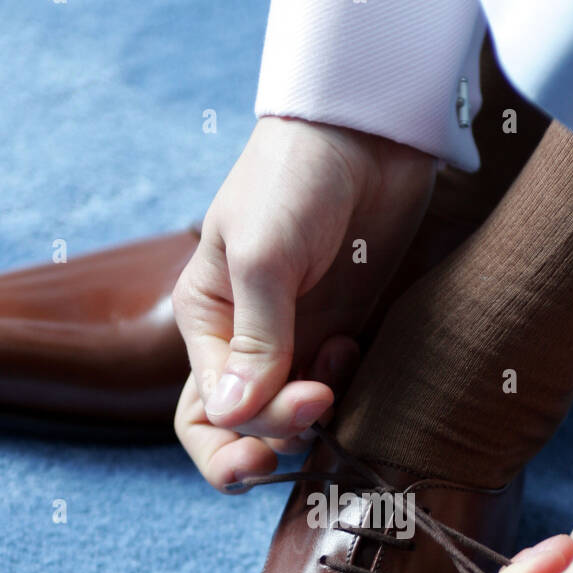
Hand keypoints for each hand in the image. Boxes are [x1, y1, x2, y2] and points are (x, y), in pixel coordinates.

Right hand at [172, 116, 433, 488]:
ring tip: (338, 363)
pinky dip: (345, 392)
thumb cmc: (297, 179)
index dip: (242, 435)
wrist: (367, 132)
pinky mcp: (340, 334)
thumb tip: (230, 417)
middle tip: (317, 416)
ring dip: (314, 415)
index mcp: (205, 322)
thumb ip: (254, 341)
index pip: (205, 414)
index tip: (288, 428)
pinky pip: (334, 393)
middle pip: (240, 431)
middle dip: (273, 440)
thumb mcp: (263, 256)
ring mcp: (296, 341)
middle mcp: (244, 341)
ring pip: (292, 420)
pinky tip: (354, 350)